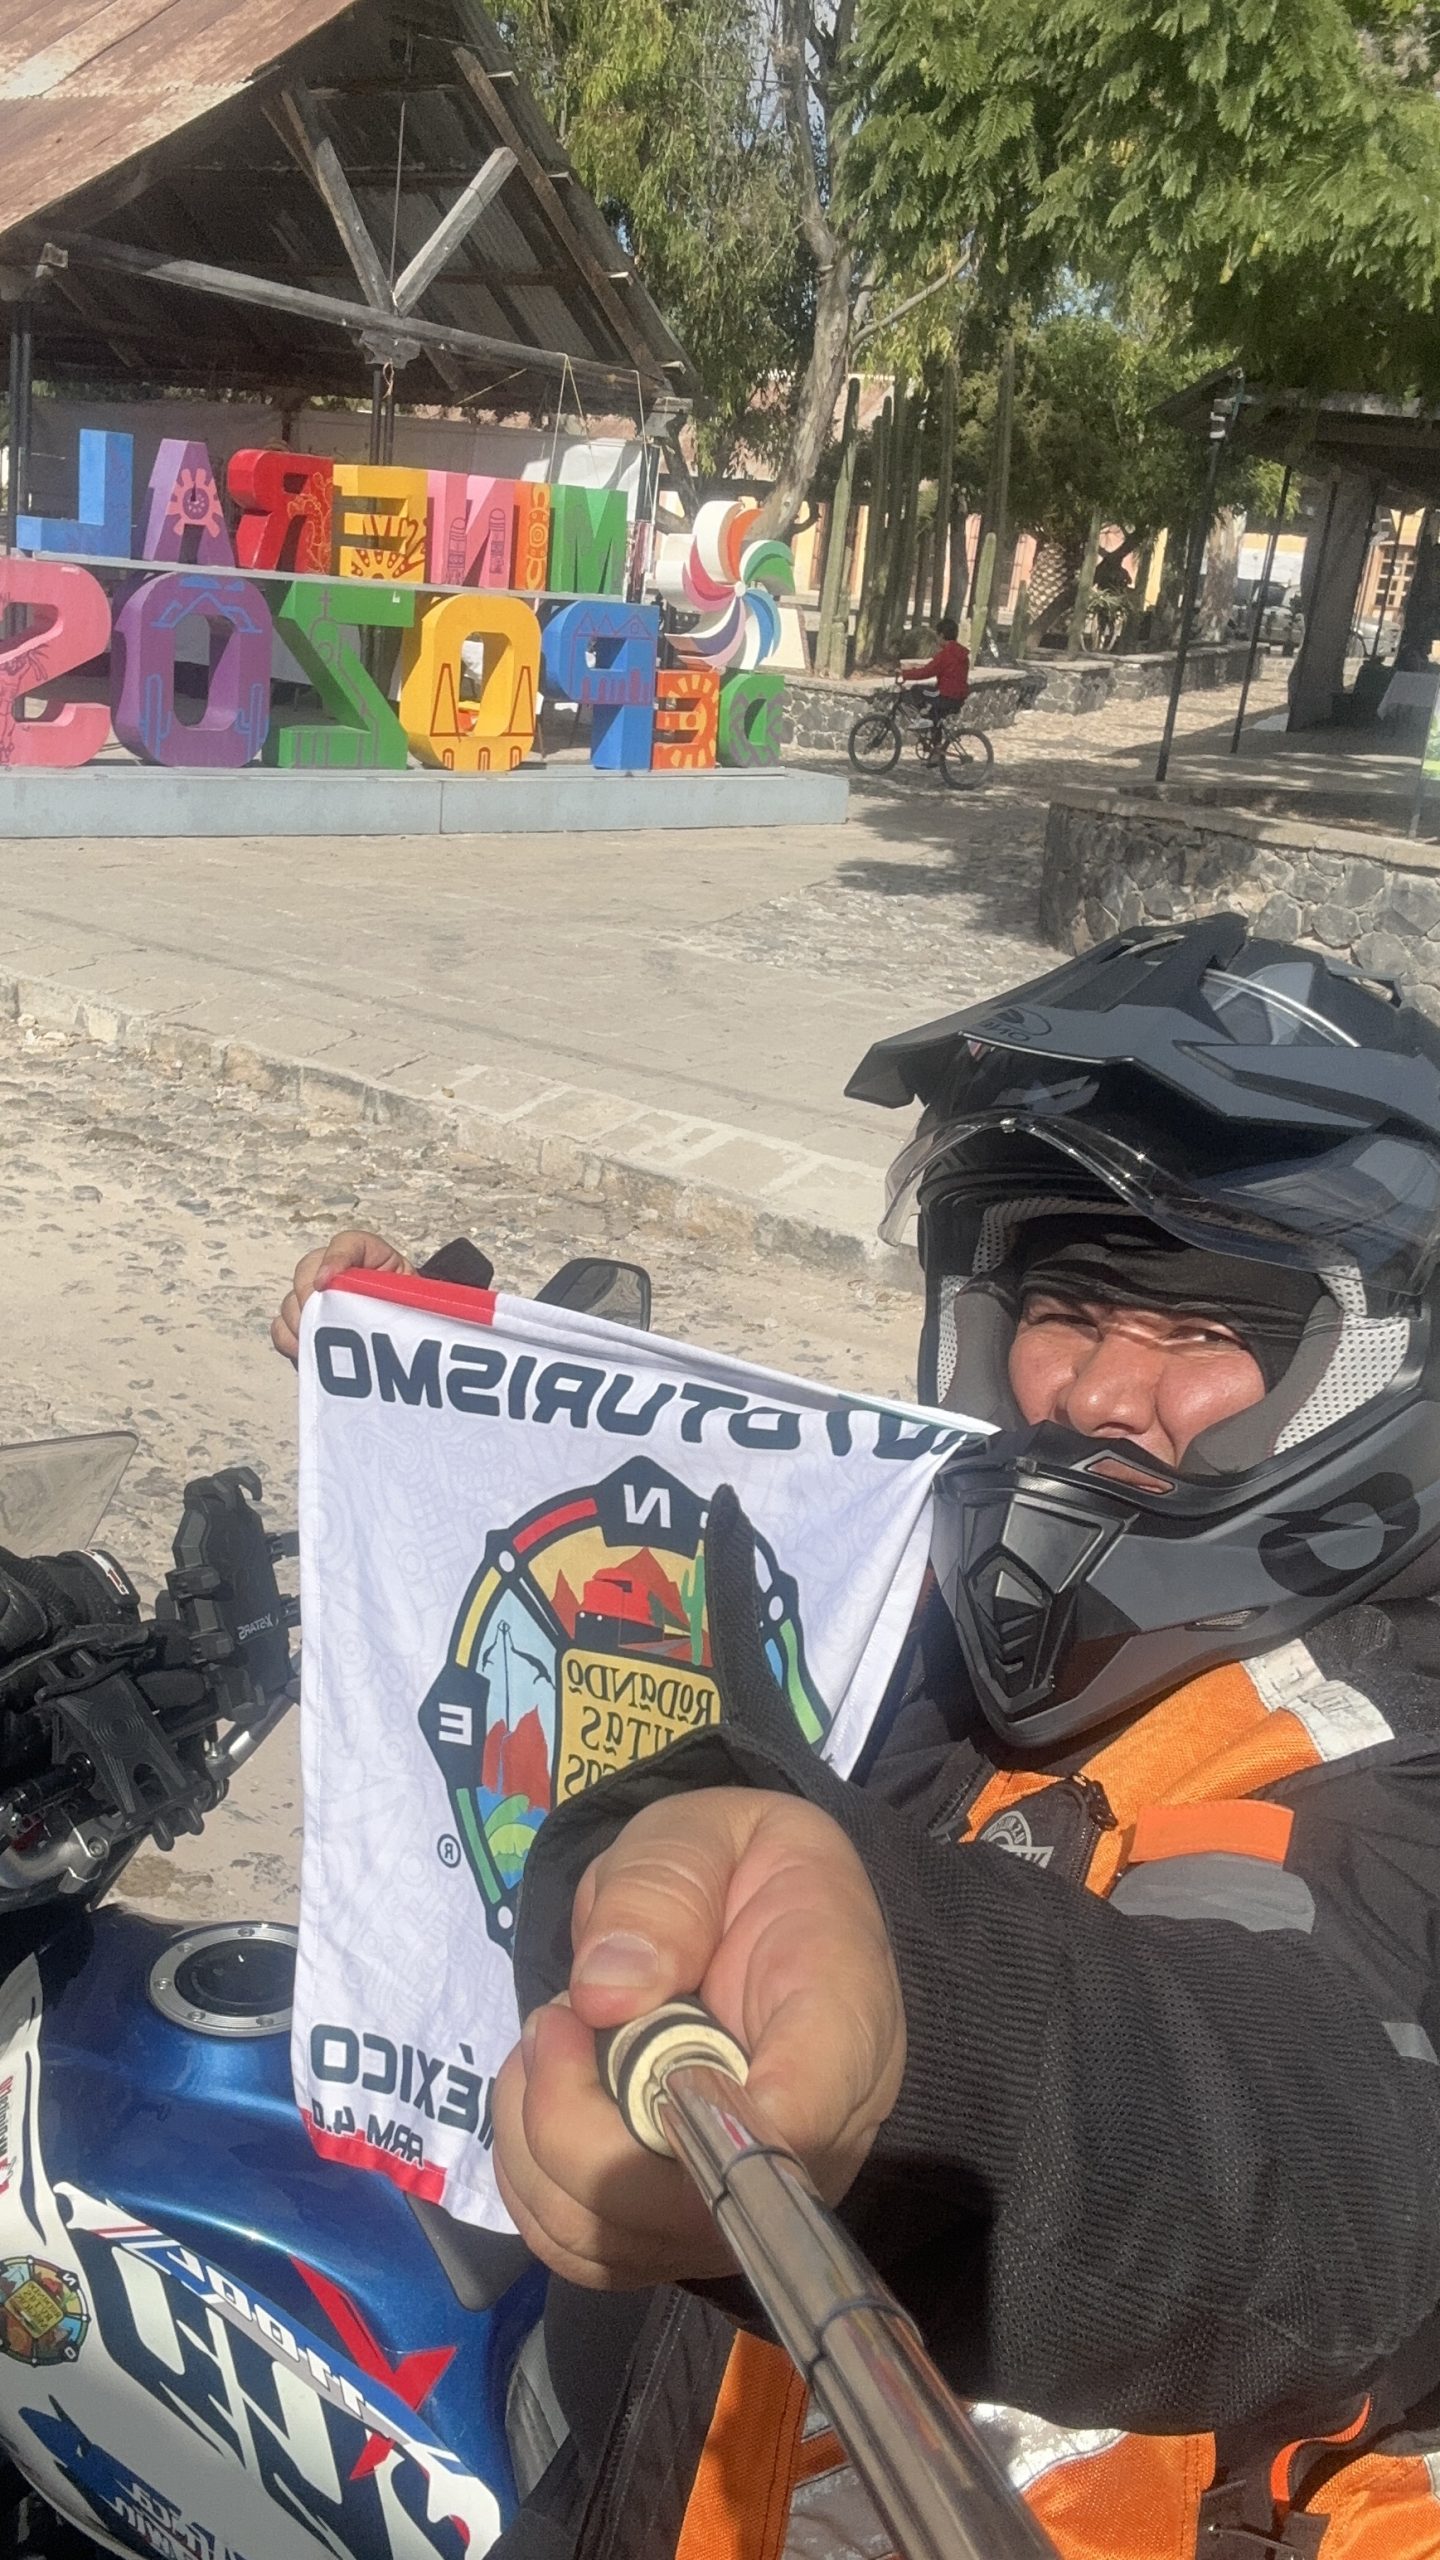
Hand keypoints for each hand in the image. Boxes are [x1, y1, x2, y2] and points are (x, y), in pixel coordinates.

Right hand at [270, 1228, 411, 1361]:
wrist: (411, 1333)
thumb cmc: (413, 1312)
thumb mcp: (416, 1296)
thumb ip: (399, 1291)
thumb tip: (377, 1303)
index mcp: (367, 1256)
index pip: (346, 1244)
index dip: (334, 1260)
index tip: (325, 1282)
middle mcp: (336, 1272)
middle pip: (306, 1270)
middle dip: (309, 1297)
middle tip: (321, 1319)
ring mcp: (318, 1299)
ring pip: (291, 1301)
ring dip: (301, 1322)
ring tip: (319, 1341)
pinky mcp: (307, 1325)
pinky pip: (281, 1328)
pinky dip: (290, 1340)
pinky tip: (308, 1351)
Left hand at [492, 1788, 904, 2289]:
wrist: (769, 1910)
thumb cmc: (747, 1867)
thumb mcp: (710, 1832)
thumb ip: (665, 1888)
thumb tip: (605, 1993)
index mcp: (840, 2028)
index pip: (788, 2132)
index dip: (685, 2129)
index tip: (596, 2031)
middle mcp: (811, 2144)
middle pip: (681, 2210)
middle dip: (571, 2121)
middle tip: (554, 2017)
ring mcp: (747, 2197)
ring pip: (618, 2242)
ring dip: (538, 2147)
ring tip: (546, 2043)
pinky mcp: (684, 2224)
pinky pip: (591, 2248)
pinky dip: (533, 2180)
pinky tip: (542, 2095)